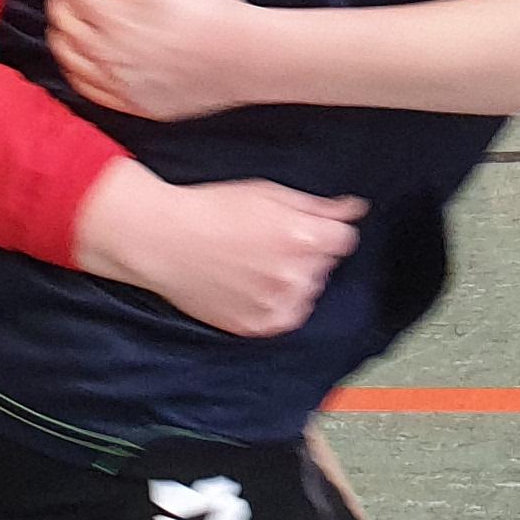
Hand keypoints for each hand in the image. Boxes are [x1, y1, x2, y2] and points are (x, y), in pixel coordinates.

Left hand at [48, 0, 263, 121]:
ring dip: (62, 46)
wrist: (243, 56)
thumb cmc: (207, 11)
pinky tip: (80, 69)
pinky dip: (77, 78)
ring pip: (73, 65)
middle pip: (66, 33)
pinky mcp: (136, 106)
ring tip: (64, 35)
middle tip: (61, 6)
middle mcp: (107, 55)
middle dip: (59, 15)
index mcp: (110, 20)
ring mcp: (120, 85)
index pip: (73, 1)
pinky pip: (92, 94)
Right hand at [73, 165, 362, 337]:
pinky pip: (286, 316)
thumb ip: (320, 206)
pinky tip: (249, 285)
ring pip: (307, 292)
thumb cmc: (214, 208)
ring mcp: (277, 305)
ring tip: (253, 264)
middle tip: (267, 242)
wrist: (163, 240)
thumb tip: (356, 210)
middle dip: (308, 253)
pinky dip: (276, 303)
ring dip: (292, 280)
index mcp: (304, 237)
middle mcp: (296, 275)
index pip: (345, 239)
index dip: (324, 229)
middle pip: (324, 265)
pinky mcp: (257, 327)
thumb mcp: (270, 193)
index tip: (300, 226)